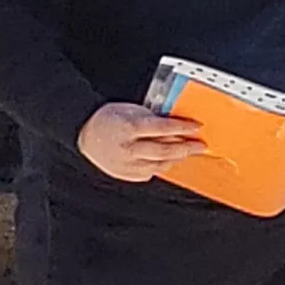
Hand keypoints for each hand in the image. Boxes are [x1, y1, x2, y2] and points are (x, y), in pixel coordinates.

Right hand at [77, 100, 207, 181]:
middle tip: (199, 145)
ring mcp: (127, 164)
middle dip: (186, 147)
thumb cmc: (107, 119)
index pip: (163, 128)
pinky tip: (169, 160)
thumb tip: (175, 125)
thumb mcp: (130, 110)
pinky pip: (151, 173)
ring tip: (187, 152)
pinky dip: (162, 166)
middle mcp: (129, 148)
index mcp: (130, 128)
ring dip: (177, 158)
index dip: (183, 127)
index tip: (196, 127)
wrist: (85, 134)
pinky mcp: (126, 174)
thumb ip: (152, 117)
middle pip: (165, 150)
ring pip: (160, 164)